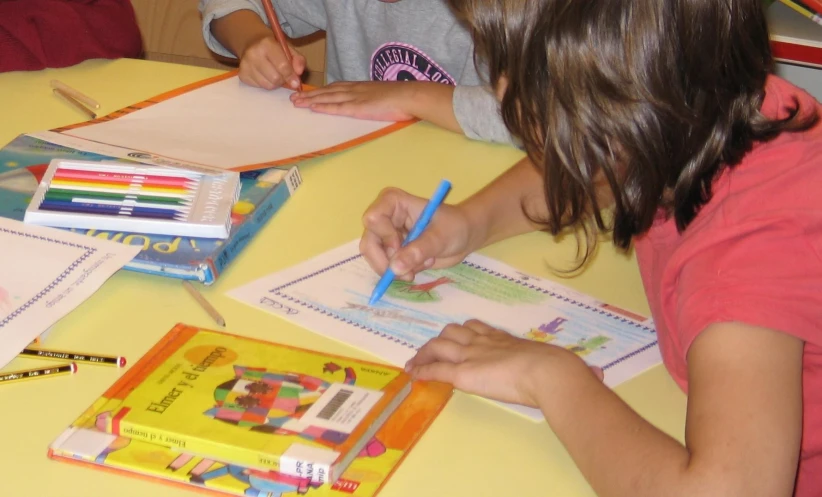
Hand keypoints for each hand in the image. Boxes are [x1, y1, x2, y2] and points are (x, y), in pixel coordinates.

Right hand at [238, 33, 304, 89]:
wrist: (251, 42)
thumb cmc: (273, 47)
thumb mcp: (288, 48)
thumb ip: (298, 60)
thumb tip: (299, 73)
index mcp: (267, 44)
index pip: (282, 66)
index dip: (291, 76)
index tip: (296, 82)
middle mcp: (253, 54)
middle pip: (275, 78)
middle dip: (283, 80)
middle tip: (283, 75)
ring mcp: (245, 65)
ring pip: (267, 85)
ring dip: (274, 83)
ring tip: (274, 73)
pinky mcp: (242, 75)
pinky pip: (259, 87)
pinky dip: (265, 83)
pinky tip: (264, 74)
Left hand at [290, 81, 415, 120]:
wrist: (410, 96)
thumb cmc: (402, 99)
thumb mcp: (384, 97)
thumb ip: (375, 100)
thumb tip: (372, 106)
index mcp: (362, 87)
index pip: (338, 87)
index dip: (323, 90)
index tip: (310, 92)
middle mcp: (355, 89)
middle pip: (328, 90)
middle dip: (310, 94)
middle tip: (294, 97)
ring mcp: (356, 98)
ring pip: (328, 97)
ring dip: (311, 100)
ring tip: (296, 103)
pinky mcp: (358, 107)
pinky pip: (336, 107)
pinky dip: (323, 106)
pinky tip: (312, 108)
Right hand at [360, 187, 483, 280]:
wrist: (465, 236)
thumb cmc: (455, 226)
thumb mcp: (440, 237)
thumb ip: (418, 251)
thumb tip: (395, 268)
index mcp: (394, 203)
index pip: (373, 219)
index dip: (385, 237)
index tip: (401, 247)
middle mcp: (385, 218)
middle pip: (369, 242)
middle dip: (387, 261)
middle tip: (409, 272)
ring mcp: (386, 236)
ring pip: (374, 258)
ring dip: (399, 268)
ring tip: (423, 263)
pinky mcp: (392, 251)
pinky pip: (386, 267)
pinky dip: (404, 271)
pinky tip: (422, 263)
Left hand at [406, 320, 601, 406]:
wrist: (550, 373)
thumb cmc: (561, 370)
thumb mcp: (565, 365)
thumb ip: (576, 370)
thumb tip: (600, 376)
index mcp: (505, 339)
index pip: (478, 328)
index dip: (464, 331)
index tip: (458, 334)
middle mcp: (484, 341)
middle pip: (453, 332)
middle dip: (440, 339)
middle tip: (430, 348)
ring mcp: (471, 355)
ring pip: (438, 347)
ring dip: (424, 354)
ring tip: (414, 361)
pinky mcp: (463, 372)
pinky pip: (435, 368)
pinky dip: (422, 370)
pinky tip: (413, 374)